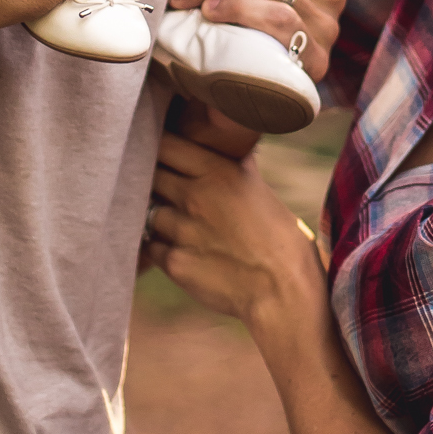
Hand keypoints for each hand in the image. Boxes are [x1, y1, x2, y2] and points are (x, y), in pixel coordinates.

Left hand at [143, 127, 322, 322]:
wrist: (284, 290)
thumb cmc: (279, 238)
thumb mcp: (259, 190)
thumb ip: (237, 165)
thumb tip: (232, 145)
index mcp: (218, 172)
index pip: (166, 144)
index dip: (159, 146)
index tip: (161, 152)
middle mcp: (195, 196)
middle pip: (150, 175)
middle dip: (153, 180)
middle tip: (164, 188)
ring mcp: (182, 231)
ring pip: (148, 212)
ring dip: (157, 216)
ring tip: (178, 225)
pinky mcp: (174, 262)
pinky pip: (151, 246)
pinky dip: (159, 247)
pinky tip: (180, 250)